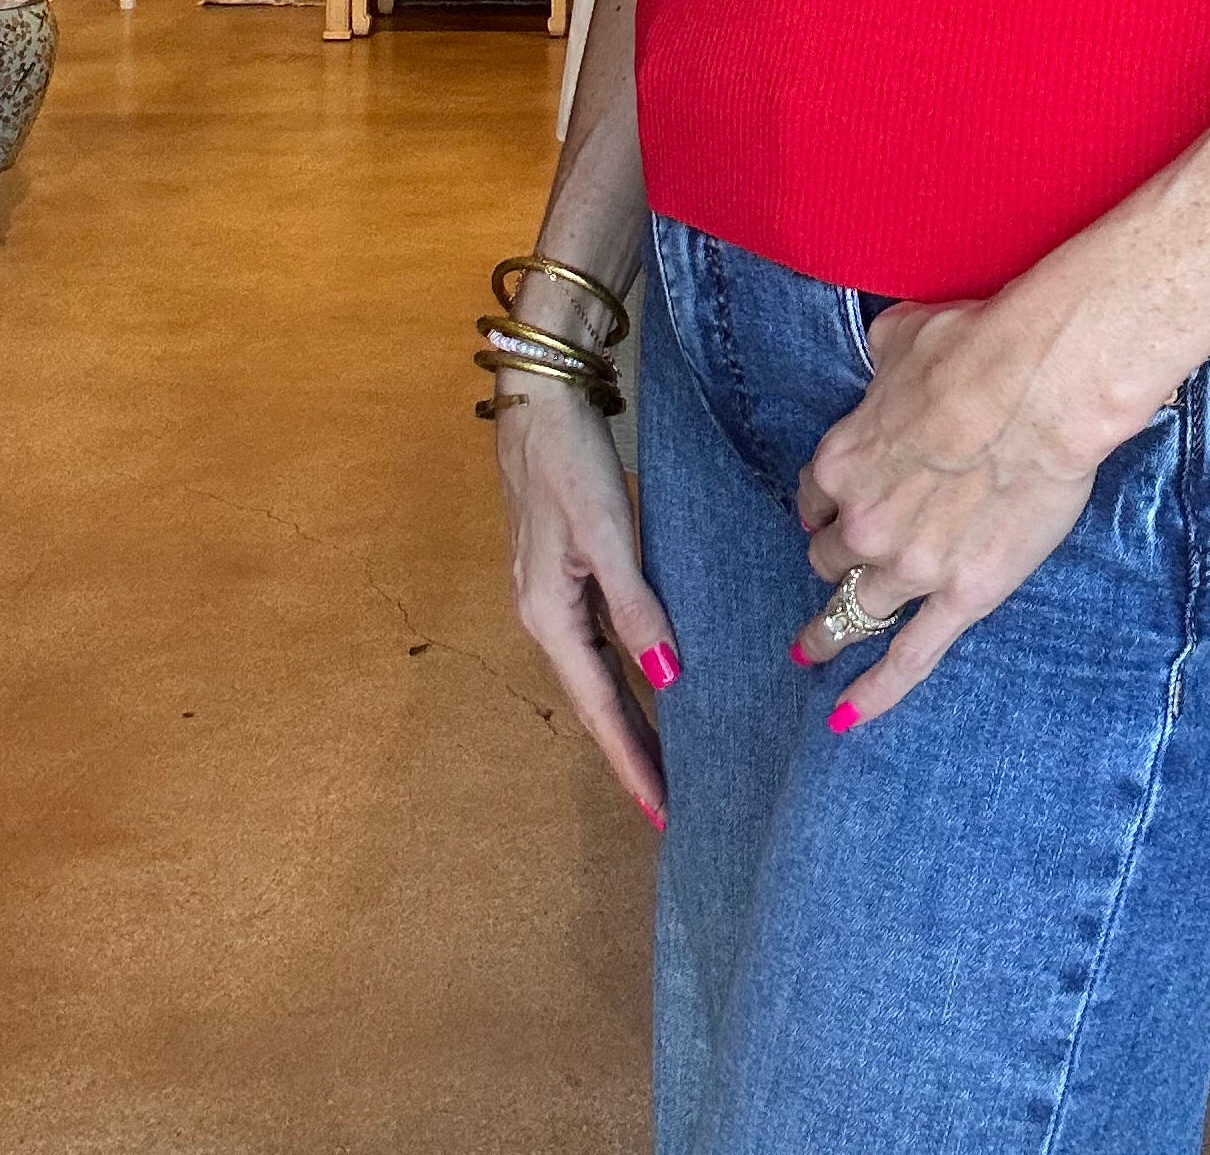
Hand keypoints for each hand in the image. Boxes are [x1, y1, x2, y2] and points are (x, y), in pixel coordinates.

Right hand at [495, 384, 680, 828]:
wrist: (537, 397)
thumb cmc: (567, 461)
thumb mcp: (605, 533)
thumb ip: (635, 606)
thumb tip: (667, 677)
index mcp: (548, 616)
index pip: (598, 707)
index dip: (630, 759)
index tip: (662, 812)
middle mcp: (545, 615)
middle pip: (596, 699)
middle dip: (631, 750)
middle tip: (672, 802)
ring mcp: (553, 592)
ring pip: (600, 671)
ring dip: (631, 714)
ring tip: (668, 754)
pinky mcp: (568, 568)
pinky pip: (601, 638)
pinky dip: (627, 668)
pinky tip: (654, 676)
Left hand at [791, 298, 1112, 727]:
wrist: (1037, 385)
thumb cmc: (974, 348)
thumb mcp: (900, 338)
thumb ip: (881, 366)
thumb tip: (886, 359)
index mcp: (842, 458)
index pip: (815, 496)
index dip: (827, 503)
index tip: (833, 507)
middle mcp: (864, 520)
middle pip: (833, 554)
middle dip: (838, 555)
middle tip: (847, 560)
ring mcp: (910, 566)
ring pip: (855, 608)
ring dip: (830, 628)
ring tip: (812, 648)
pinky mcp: (962, 597)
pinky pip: (909, 658)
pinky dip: (876, 692)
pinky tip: (849, 715)